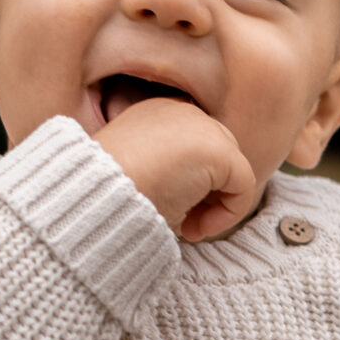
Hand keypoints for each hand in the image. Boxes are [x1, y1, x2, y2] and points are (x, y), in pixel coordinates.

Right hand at [98, 96, 256, 241]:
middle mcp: (180, 111)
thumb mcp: (135, 174)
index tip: (164, 208)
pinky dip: (227, 215)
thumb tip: (195, 193)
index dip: (190, 185)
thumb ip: (167, 172)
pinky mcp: (220, 150)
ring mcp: (202, 126)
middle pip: (218, 157)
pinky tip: (194, 228)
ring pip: (232, 172)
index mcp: (154, 114)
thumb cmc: (105, 196)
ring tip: (186, 227)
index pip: (192, 148)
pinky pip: (243, 188)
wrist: (95, 196)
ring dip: (215, 207)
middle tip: (182, 223)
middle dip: (206, 195)